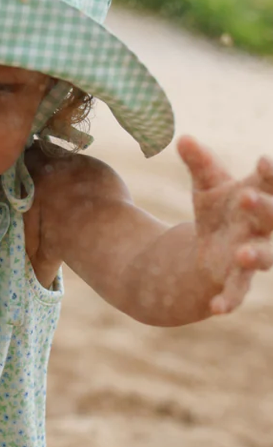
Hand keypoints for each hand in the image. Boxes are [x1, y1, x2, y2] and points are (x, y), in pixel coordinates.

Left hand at [178, 135, 272, 313]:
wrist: (211, 247)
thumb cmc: (218, 208)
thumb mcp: (205, 185)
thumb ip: (198, 163)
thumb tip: (182, 137)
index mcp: (260, 197)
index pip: (272, 182)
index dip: (272, 172)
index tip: (263, 160)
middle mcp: (263, 227)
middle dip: (265, 208)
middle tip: (249, 197)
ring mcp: (253, 254)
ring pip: (264, 257)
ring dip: (257, 255)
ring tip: (243, 253)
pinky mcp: (237, 279)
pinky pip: (236, 292)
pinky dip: (229, 300)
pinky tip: (216, 309)